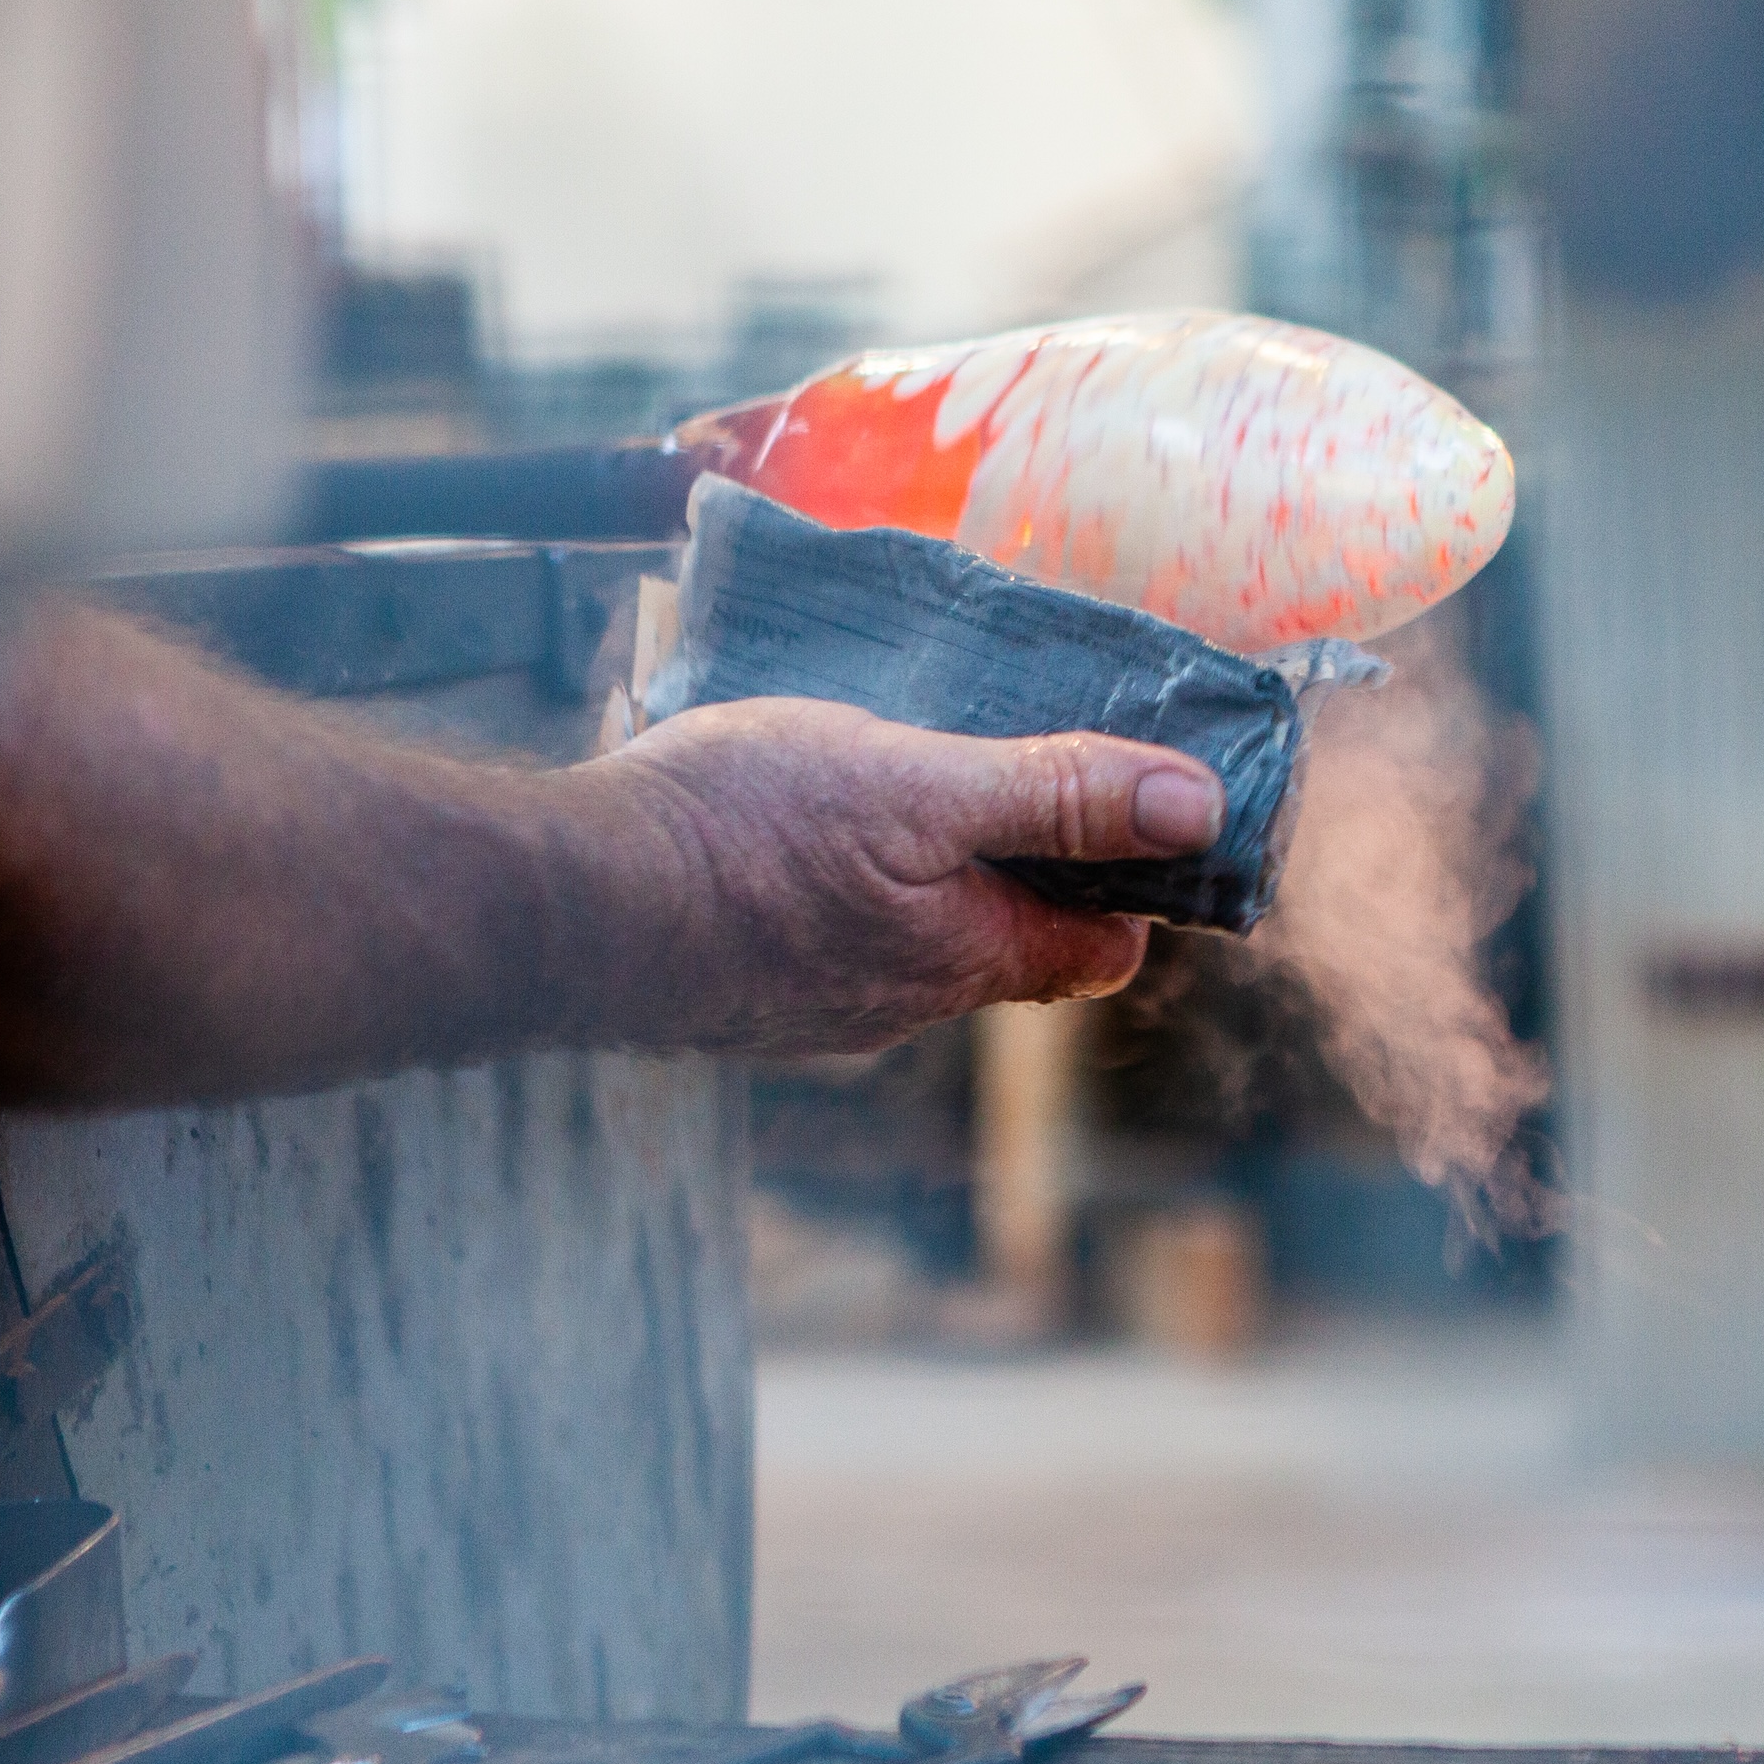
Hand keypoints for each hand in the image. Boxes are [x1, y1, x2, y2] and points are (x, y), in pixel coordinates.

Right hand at [593, 697, 1224, 1055]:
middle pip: (1006, 939)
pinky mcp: (739, 988)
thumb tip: (1199, 807)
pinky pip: (821, 932)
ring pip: (907, 936)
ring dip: (916, 864)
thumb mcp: (922, 785)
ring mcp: (814, 1007)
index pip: (1103, 949)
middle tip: (1002, 757)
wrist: (564, 903)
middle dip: (1021, 859)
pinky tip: (784, 815)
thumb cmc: (742, 835)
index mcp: (968, 956)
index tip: (1127, 803)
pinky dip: (830, 878)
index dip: (1133, 881)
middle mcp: (901, 1005)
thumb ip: (1057, 794)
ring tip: (884, 767)